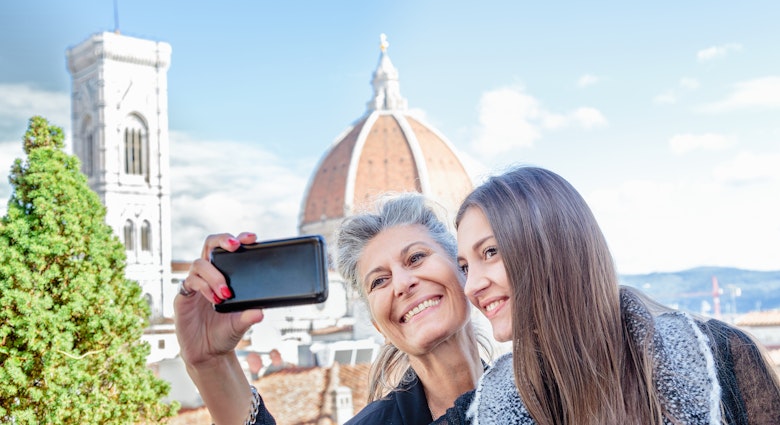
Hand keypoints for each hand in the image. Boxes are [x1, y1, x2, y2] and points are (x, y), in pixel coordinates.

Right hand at [174, 231, 264, 367]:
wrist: (209, 354)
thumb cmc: (225, 333)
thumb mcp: (241, 323)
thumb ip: (249, 316)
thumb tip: (260, 311)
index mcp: (224, 275)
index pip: (228, 250)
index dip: (237, 239)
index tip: (251, 238)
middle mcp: (208, 276)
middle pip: (210, 245)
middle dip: (222, 240)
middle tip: (235, 246)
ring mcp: (195, 285)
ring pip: (199, 263)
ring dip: (215, 275)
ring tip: (225, 293)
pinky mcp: (183, 297)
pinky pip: (190, 283)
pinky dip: (204, 287)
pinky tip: (215, 299)